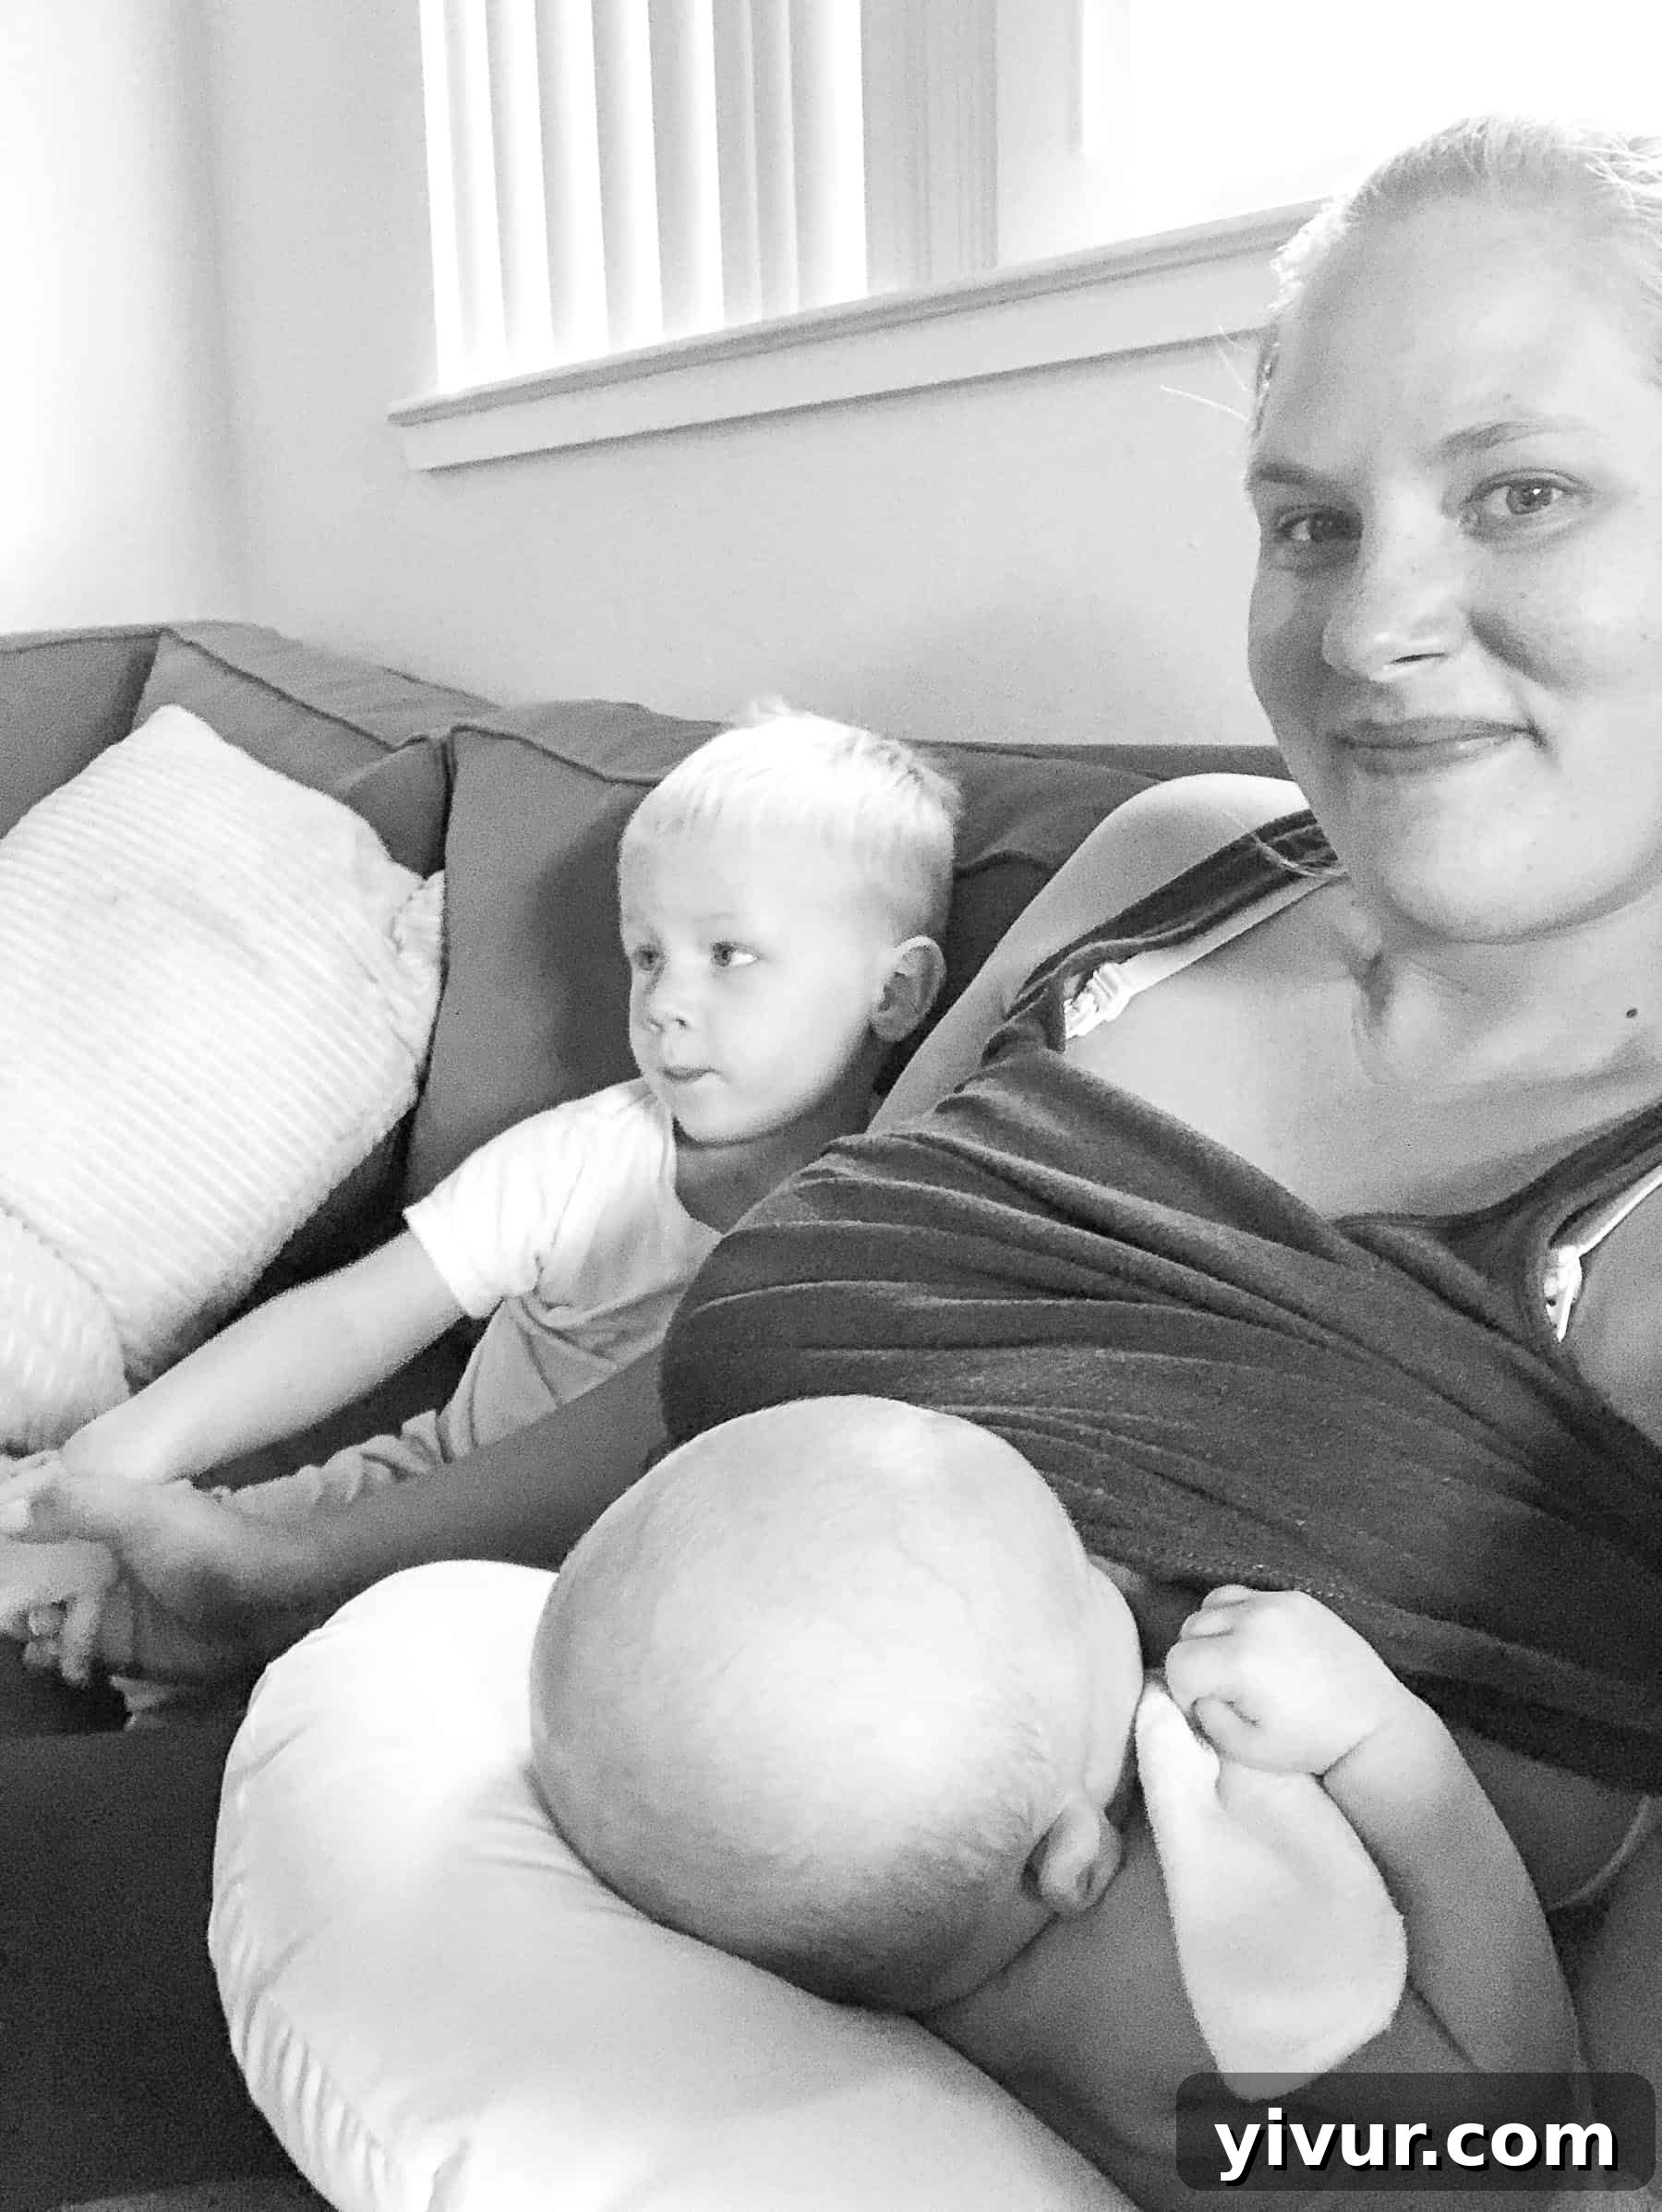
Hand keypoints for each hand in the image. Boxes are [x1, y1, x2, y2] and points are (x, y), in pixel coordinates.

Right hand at [0, 1466, 327, 1686]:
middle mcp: (100, 1565)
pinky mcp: (122, 1652)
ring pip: (47, 1625)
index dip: (17, 1551)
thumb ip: (73, 1505)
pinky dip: (58, 1661)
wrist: (269, 1602)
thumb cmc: (206, 1546)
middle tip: (29, 1611)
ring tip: (47, 1634)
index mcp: (103, 1522)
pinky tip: (64, 1658)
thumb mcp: (140, 1512)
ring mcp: (110, 1610)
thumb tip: (5, 1514)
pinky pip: (72, 1660)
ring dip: (35, 1633)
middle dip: (19, 1599)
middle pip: (37, 1583)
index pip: (41, 1531)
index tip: (9, 1570)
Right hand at [1162, 1585, 1415, 1775]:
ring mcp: (1277, 1602)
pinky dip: (1238, 1617)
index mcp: (1241, 1661)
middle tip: (1224, 1691)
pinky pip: (1245, 1595)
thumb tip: (1194, 1692)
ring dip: (1213, 1634)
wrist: (1371, 1724)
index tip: (1209, 1710)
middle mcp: (1254, 1620)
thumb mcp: (1247, 1750)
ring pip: (1211, 1606)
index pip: (1178, 1662)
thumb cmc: (1310, 1743)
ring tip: (1238, 1664)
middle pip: (1190, 1629)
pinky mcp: (1295, 1597)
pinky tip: (1259, 1645)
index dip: (1184, 1693)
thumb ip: (1206, 1719)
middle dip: (1197, 1662)